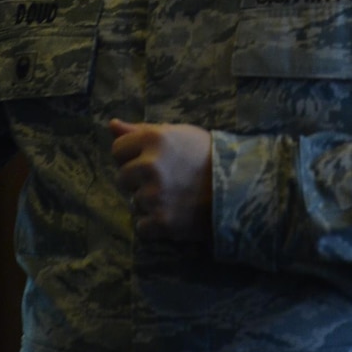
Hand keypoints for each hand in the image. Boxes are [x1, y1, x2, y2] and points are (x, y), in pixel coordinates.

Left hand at [109, 119, 212, 243]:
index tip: (151, 160)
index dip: (132, 156)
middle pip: (121, 178)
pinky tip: (173, 213)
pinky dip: (154, 225)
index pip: (117, 150)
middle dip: (137, 180)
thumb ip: (141, 130)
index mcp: (153, 139)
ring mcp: (155, 195)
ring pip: (133, 202)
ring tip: (173, 197)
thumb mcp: (177, 134)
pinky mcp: (162, 221)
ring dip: (148, 202)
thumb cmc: (207, 156)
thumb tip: (111, 125)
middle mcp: (150, 166)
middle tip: (165, 180)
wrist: (240, 187)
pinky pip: (141, 226)